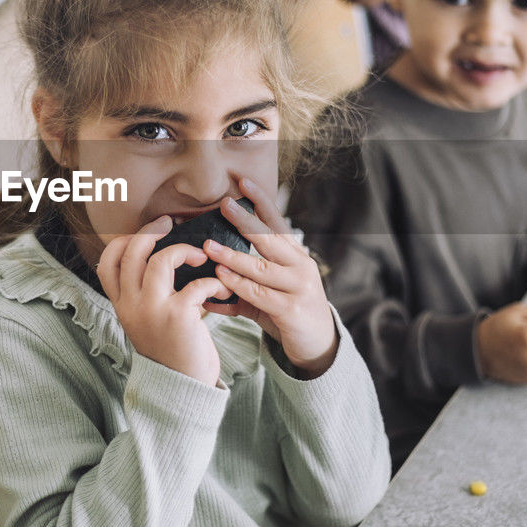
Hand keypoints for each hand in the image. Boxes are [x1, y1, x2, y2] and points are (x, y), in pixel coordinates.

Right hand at [96, 215, 228, 385]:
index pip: (107, 263)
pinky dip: (214, 281)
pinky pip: (197, 284)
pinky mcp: (178, 316)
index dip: (123, 241)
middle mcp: (132, 306)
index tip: (146, 233)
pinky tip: (222, 289)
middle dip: (152, 231)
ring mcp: (153, 310)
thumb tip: (162, 258)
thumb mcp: (146, 322)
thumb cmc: (171, 350)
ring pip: (160, 260)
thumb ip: (147, 294)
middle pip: (132, 252)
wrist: (181, 389)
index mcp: (122, 305)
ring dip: (185, 251)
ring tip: (201, 256)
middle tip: (171, 224)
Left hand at [201, 179, 338, 377]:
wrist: (317, 345)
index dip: (261, 202)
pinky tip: (221, 278)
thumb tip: (210, 274)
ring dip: (233, 256)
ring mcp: (298, 287)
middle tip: (223, 204)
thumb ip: (243, 283)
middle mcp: (300, 266)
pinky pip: (260, 294)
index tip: (243, 182)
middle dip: (245, 220)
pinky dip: (238, 285)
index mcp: (295, 256)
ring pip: (261, 267)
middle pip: (270, 239)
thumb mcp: (268, 292)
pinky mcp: (292, 309)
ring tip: (210, 246)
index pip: (277, 223)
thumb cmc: (288, 312)